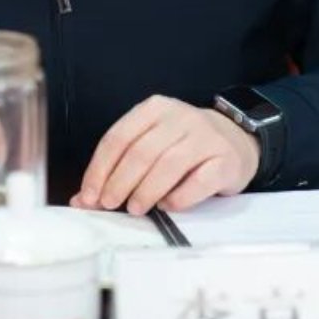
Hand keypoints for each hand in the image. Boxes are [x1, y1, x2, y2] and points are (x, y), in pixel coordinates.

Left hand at [72, 95, 258, 215]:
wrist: (235, 141)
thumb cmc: (184, 146)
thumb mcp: (152, 144)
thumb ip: (119, 167)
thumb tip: (82, 199)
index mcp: (154, 109)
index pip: (118, 137)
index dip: (100, 169)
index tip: (89, 196)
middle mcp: (180, 118)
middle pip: (141, 152)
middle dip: (120, 182)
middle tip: (109, 205)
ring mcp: (205, 137)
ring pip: (168, 165)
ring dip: (146, 191)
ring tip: (134, 209)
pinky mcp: (225, 160)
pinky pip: (198, 181)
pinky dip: (178, 198)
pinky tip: (167, 206)